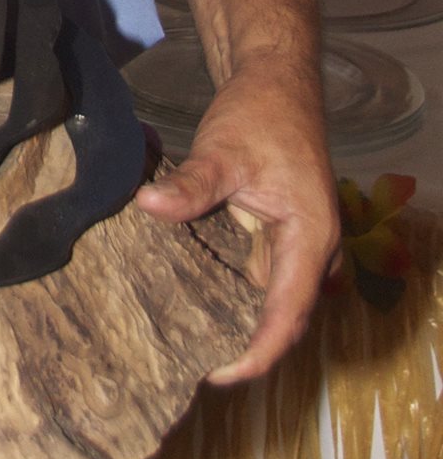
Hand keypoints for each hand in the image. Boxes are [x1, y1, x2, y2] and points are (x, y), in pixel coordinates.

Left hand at [135, 58, 339, 383]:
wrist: (276, 83)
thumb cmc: (260, 115)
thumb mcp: (223, 151)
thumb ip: (191, 185)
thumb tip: (147, 205)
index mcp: (310, 238)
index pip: (288, 315)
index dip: (257, 353)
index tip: (219, 375)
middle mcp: (310, 250)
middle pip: (279, 317)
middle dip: (240, 345)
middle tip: (187, 364)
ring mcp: (294, 245)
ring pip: (266, 300)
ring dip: (232, 319)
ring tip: (182, 342)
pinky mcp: (275, 236)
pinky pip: (255, 277)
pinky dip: (226, 291)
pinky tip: (188, 300)